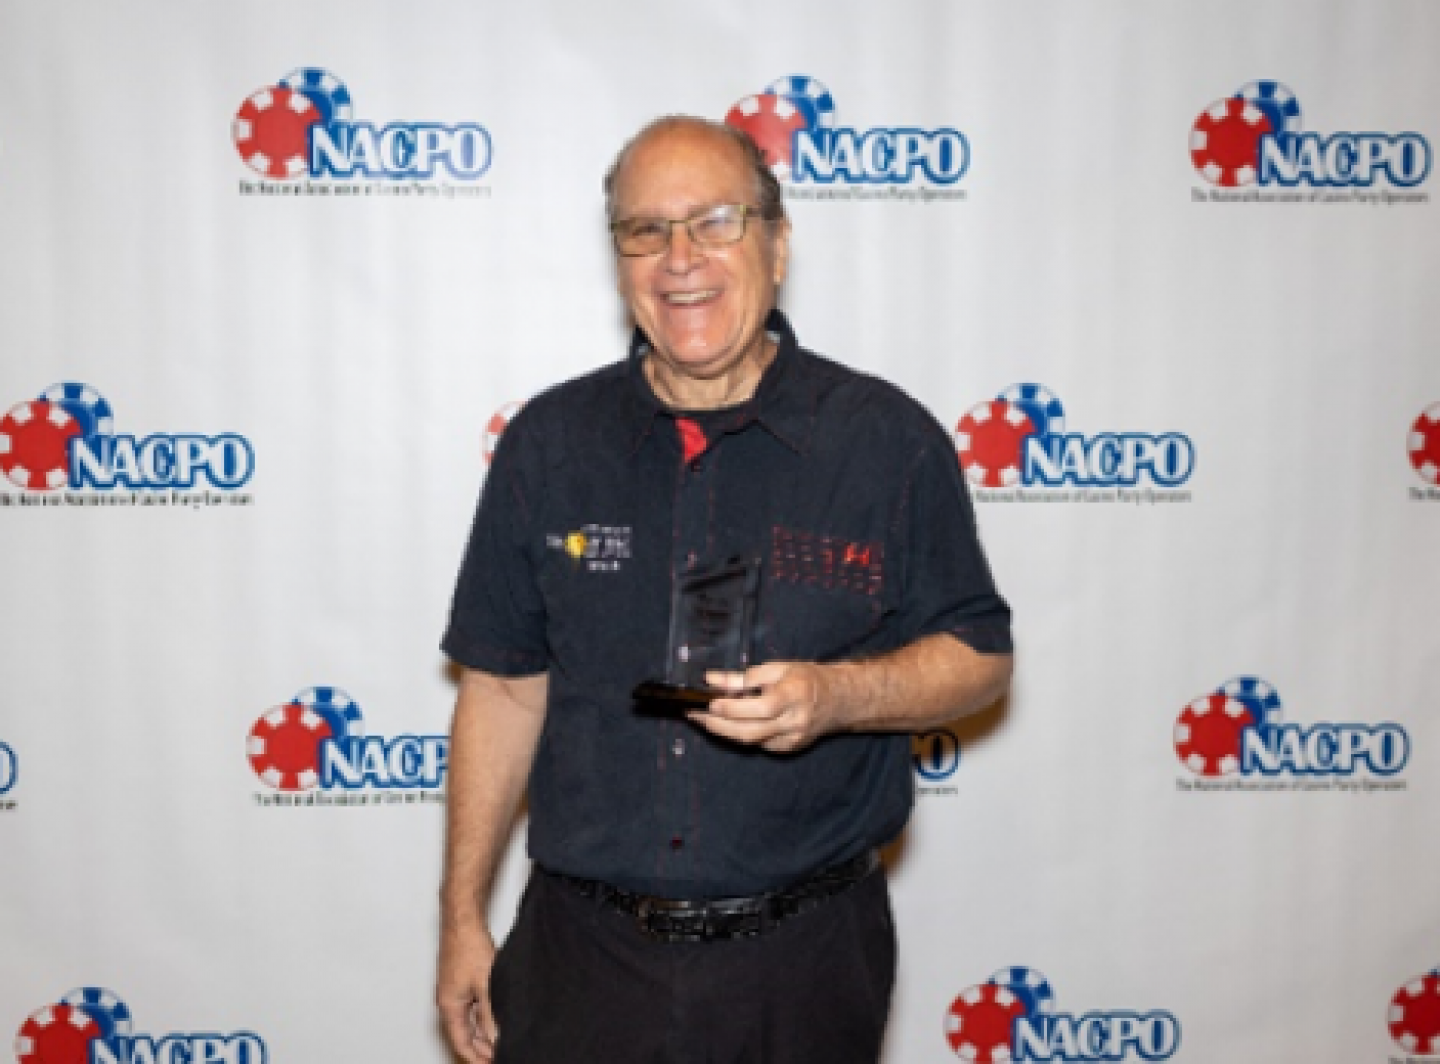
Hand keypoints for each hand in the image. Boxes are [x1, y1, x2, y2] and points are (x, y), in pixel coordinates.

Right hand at [437, 922, 499, 1062]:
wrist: (463, 920)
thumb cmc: (469, 947)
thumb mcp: (486, 986)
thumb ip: (490, 1015)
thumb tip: (496, 1038)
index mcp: (449, 1007)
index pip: (461, 1043)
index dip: (477, 1058)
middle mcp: (448, 1001)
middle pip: (464, 1034)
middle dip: (481, 1048)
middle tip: (500, 1055)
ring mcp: (453, 991)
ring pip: (468, 1020)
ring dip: (483, 1032)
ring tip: (501, 1041)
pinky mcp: (460, 980)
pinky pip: (470, 1007)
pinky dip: (482, 1017)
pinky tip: (495, 1017)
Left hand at [694, 661, 839, 752]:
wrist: (839, 702)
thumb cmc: (807, 680)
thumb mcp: (779, 669)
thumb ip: (745, 677)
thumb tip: (712, 680)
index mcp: (794, 695)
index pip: (761, 707)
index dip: (734, 707)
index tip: (710, 702)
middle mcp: (794, 721)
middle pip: (750, 731)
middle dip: (718, 724)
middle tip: (694, 714)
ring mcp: (791, 739)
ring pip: (750, 740)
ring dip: (723, 731)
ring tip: (703, 719)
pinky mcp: (788, 748)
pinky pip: (757, 743)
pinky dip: (740, 734)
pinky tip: (727, 724)